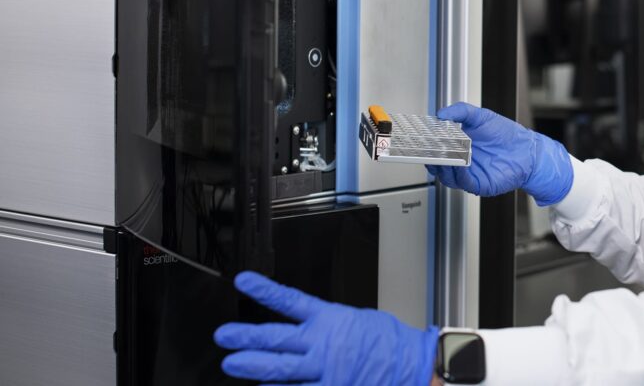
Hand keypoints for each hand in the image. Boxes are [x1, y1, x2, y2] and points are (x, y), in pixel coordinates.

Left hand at [214, 271, 437, 385]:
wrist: (410, 366)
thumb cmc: (387, 342)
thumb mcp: (356, 319)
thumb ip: (328, 323)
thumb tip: (306, 325)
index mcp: (329, 319)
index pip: (289, 300)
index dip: (264, 290)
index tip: (243, 282)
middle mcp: (321, 344)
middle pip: (275, 338)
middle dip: (246, 337)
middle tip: (224, 336)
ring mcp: (324, 370)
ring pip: (279, 368)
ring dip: (252, 366)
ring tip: (231, 364)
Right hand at [428, 102, 572, 205]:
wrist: (527, 150)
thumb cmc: (507, 135)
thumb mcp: (481, 116)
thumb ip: (461, 111)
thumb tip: (442, 113)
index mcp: (459, 146)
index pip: (436, 149)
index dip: (427, 146)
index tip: (421, 138)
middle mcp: (461, 162)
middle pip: (437, 165)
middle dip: (430, 158)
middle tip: (427, 149)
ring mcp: (469, 174)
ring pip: (447, 175)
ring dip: (442, 167)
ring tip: (442, 155)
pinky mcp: (478, 184)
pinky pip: (463, 182)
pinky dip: (458, 174)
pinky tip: (458, 163)